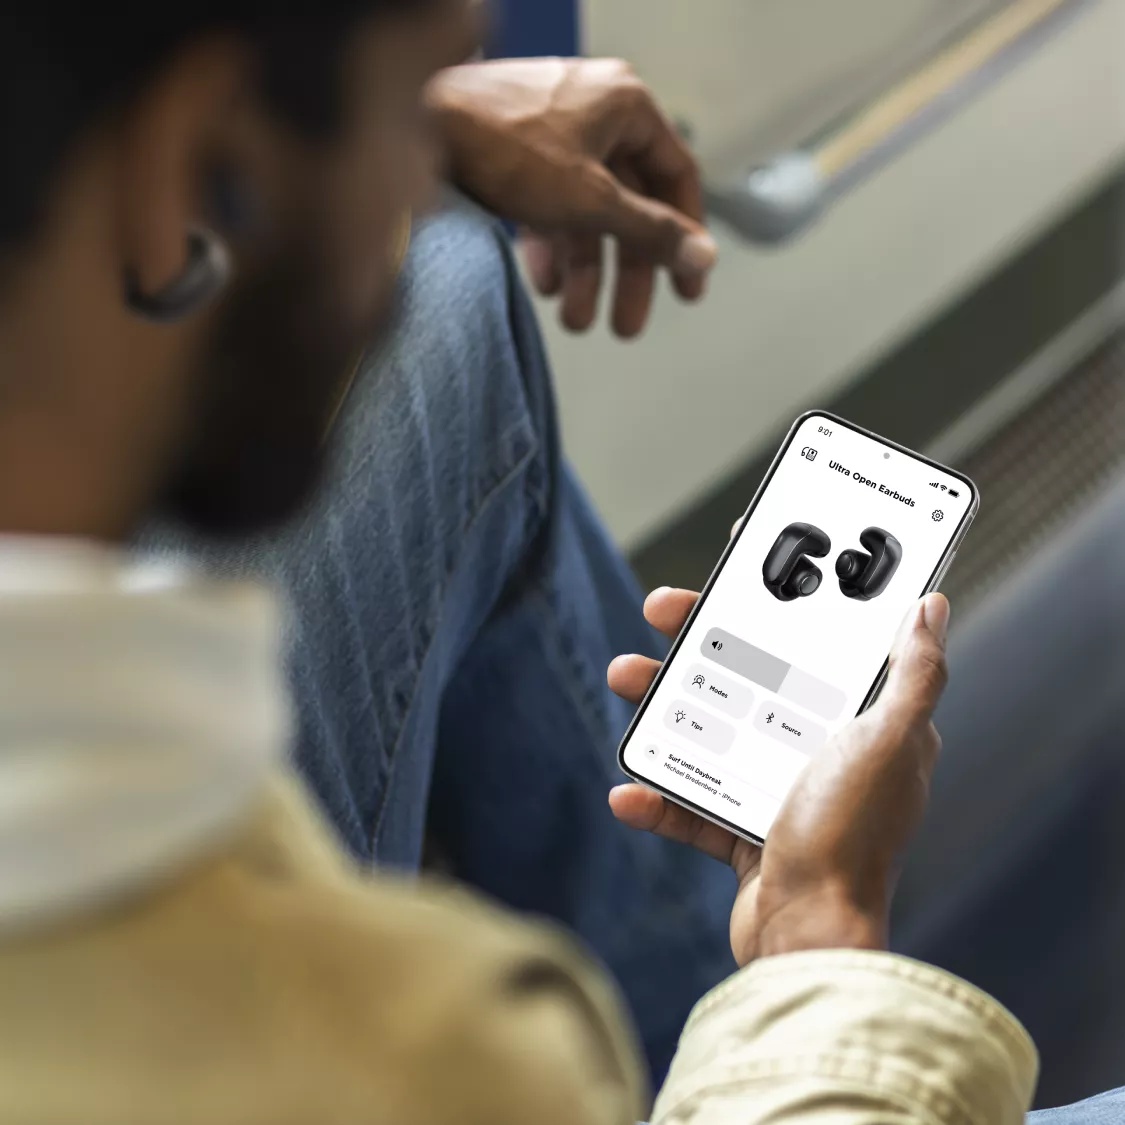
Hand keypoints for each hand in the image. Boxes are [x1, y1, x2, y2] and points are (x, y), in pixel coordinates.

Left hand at [426, 58, 716, 337]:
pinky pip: (550, 206)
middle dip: (625, 273)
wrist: (415, 126)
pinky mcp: (516, 153)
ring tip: (574, 322)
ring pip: (587, 212)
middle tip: (627, 325)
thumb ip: (651, 231)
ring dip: (584, 272)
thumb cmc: (501, 146)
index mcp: (626, 105)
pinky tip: (544, 288)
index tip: (687, 288)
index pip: (676, 177)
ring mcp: (553, 132)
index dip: (685, 237)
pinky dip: (551, 247)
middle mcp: (594, 112)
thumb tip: (703, 256)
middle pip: (630, 204)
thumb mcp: (591, 201)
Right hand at [608, 587, 949, 966]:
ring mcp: (778, 791)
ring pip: (712, 730)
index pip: (818, 641)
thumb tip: (933, 608)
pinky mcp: (743, 831)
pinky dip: (659, 797)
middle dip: (701, 639)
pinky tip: (628, 791)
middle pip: (752, 676)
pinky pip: (692, 801)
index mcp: (863, 723)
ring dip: (663, 706)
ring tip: (624, 677)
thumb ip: (915, 677)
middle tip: (660, 609)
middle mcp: (822, 752)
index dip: (780, 598)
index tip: (741, 560)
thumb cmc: (851, 840)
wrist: (807, 941)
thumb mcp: (888, 745)